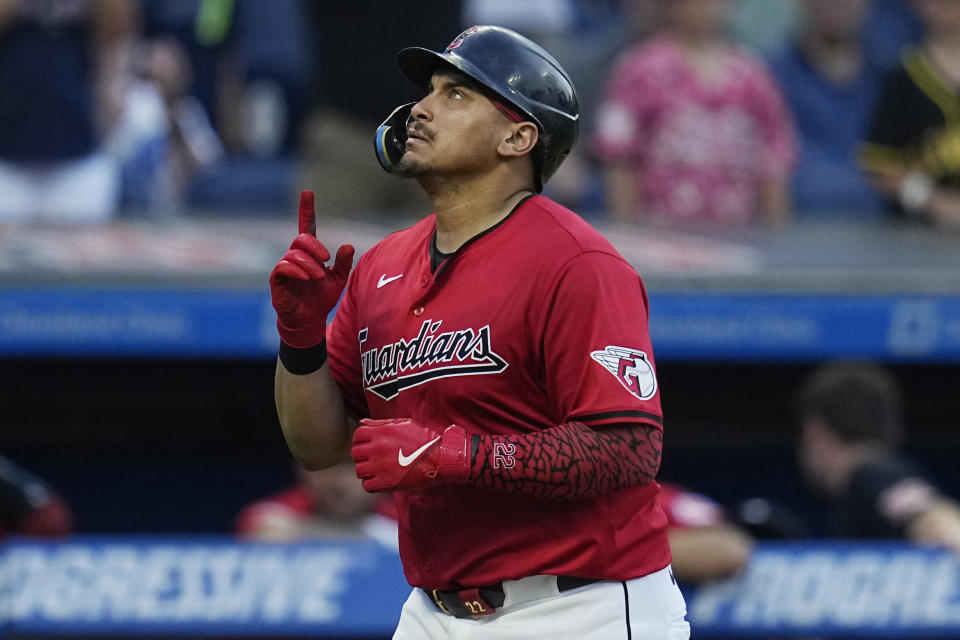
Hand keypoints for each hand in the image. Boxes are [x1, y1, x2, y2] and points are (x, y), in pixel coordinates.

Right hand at [270, 191, 354, 347]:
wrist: (309, 320)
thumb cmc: (321, 298)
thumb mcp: (338, 279)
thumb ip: (343, 263)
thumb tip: (348, 245)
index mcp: (310, 254)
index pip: (307, 227)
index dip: (307, 210)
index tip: (308, 192)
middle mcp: (295, 257)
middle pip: (301, 239)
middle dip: (315, 246)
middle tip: (326, 259)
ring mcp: (285, 268)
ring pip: (294, 254)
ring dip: (309, 264)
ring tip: (318, 277)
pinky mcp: (277, 281)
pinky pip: (282, 268)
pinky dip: (295, 270)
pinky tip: (305, 278)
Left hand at [351, 418, 469, 491]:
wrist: (441, 460)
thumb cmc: (424, 440)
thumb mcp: (404, 424)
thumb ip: (380, 423)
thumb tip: (361, 422)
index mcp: (382, 432)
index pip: (357, 435)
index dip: (361, 440)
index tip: (368, 445)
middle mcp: (378, 448)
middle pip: (355, 453)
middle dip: (363, 455)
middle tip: (374, 458)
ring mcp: (381, 466)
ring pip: (359, 470)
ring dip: (366, 470)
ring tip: (378, 469)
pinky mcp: (386, 483)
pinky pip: (367, 485)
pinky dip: (372, 484)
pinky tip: (382, 479)